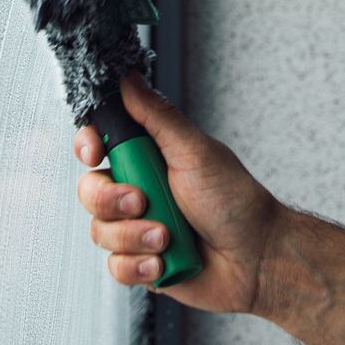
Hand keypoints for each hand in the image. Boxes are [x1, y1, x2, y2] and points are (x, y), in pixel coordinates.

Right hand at [75, 71, 285, 313]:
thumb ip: (156, 116)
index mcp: (150, 157)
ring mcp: (138, 228)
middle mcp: (139, 191)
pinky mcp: (141, 263)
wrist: (256, 259)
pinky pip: (115, 266)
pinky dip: (140, 265)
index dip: (88, 146)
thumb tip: (129, 78)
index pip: (100, 143)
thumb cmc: (234, 202)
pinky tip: (164, 262)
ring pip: (100, 231)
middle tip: (143, 201)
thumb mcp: (194, 151)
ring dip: (135, 236)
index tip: (94, 153)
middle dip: (113, 200)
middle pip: (90, 189)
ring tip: (168, 238)